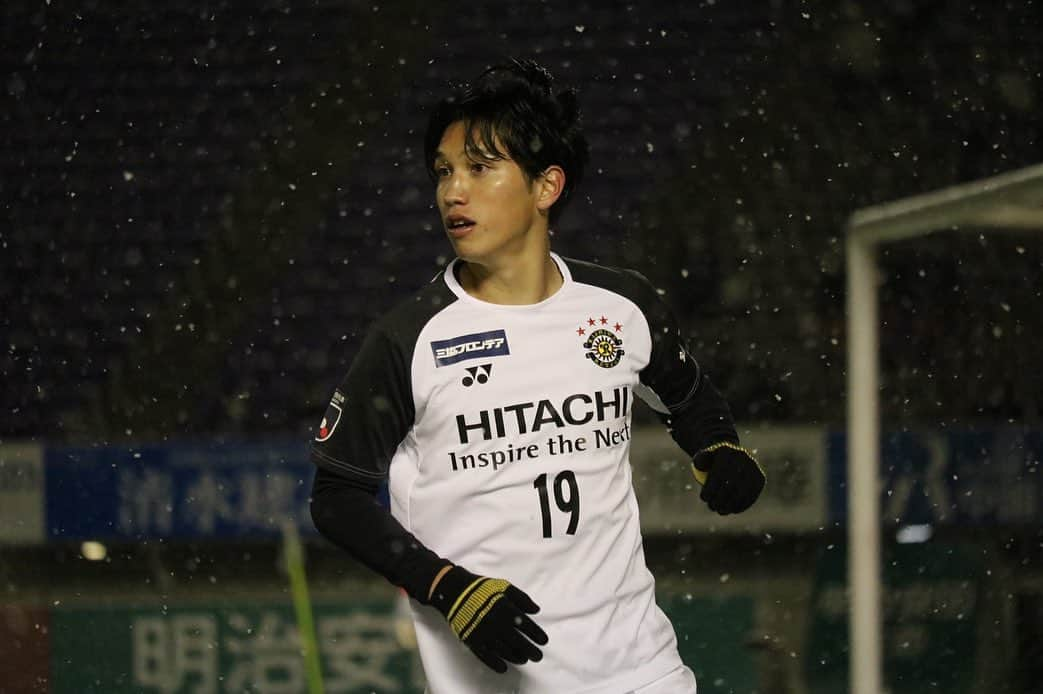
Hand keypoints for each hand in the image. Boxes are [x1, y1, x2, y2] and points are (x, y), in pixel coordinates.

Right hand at [428, 565, 547, 672]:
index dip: (537, 635)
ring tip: (524, 660)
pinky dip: (496, 664)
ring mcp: (484, 634)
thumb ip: (522, 598)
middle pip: (518, 642)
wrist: (455, 592)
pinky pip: (486, 656)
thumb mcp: (504, 586)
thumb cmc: (482, 589)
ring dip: (516, 657)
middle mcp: (497, 624)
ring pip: (504, 651)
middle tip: (538, 656)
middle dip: (531, 650)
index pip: (526, 626)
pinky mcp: (472, 641)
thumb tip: (536, 610)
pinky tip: (504, 668)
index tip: (544, 641)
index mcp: (506, 609)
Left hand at [693, 442, 764, 514]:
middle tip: (711, 506)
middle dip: (720, 498)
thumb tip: (699, 465)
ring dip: (731, 505)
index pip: (719, 473)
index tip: (703, 498)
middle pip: (732, 483)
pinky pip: (752, 494)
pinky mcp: (760, 478)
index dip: (710, 488)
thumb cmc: (712, 460)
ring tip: (720, 510)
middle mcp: (743, 457)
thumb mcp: (703, 458)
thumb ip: (700, 460)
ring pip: (743, 491)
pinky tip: (732, 510)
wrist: (729, 457)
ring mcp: (754, 467)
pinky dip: (743, 505)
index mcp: (727, 450)